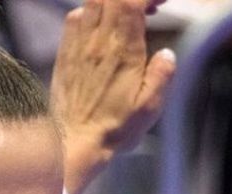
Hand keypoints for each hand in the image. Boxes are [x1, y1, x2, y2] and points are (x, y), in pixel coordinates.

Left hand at [51, 0, 175, 193]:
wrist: (72, 142)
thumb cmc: (113, 128)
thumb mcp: (149, 106)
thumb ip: (162, 75)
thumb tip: (166, 54)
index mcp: (121, 50)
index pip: (131, 1)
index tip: (161, 3)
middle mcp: (97, 42)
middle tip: (148, 8)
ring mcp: (77, 46)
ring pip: (92, 3)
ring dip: (112, 2)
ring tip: (127, 16)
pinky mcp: (64, 54)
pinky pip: (74, 19)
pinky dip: (90, 14)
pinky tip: (101, 29)